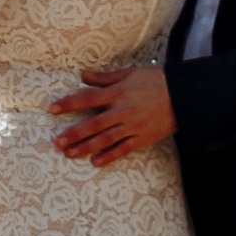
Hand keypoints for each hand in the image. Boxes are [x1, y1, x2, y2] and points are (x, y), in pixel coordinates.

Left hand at [51, 63, 176, 164]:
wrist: (183, 96)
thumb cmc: (155, 81)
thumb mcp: (129, 73)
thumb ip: (105, 78)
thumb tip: (83, 75)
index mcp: (118, 92)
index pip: (88, 98)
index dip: (69, 104)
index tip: (52, 109)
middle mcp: (123, 111)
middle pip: (93, 124)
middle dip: (73, 133)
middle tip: (57, 142)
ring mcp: (132, 126)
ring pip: (105, 140)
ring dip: (86, 147)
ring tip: (69, 154)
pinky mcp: (142, 138)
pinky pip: (123, 149)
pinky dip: (109, 157)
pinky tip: (96, 162)